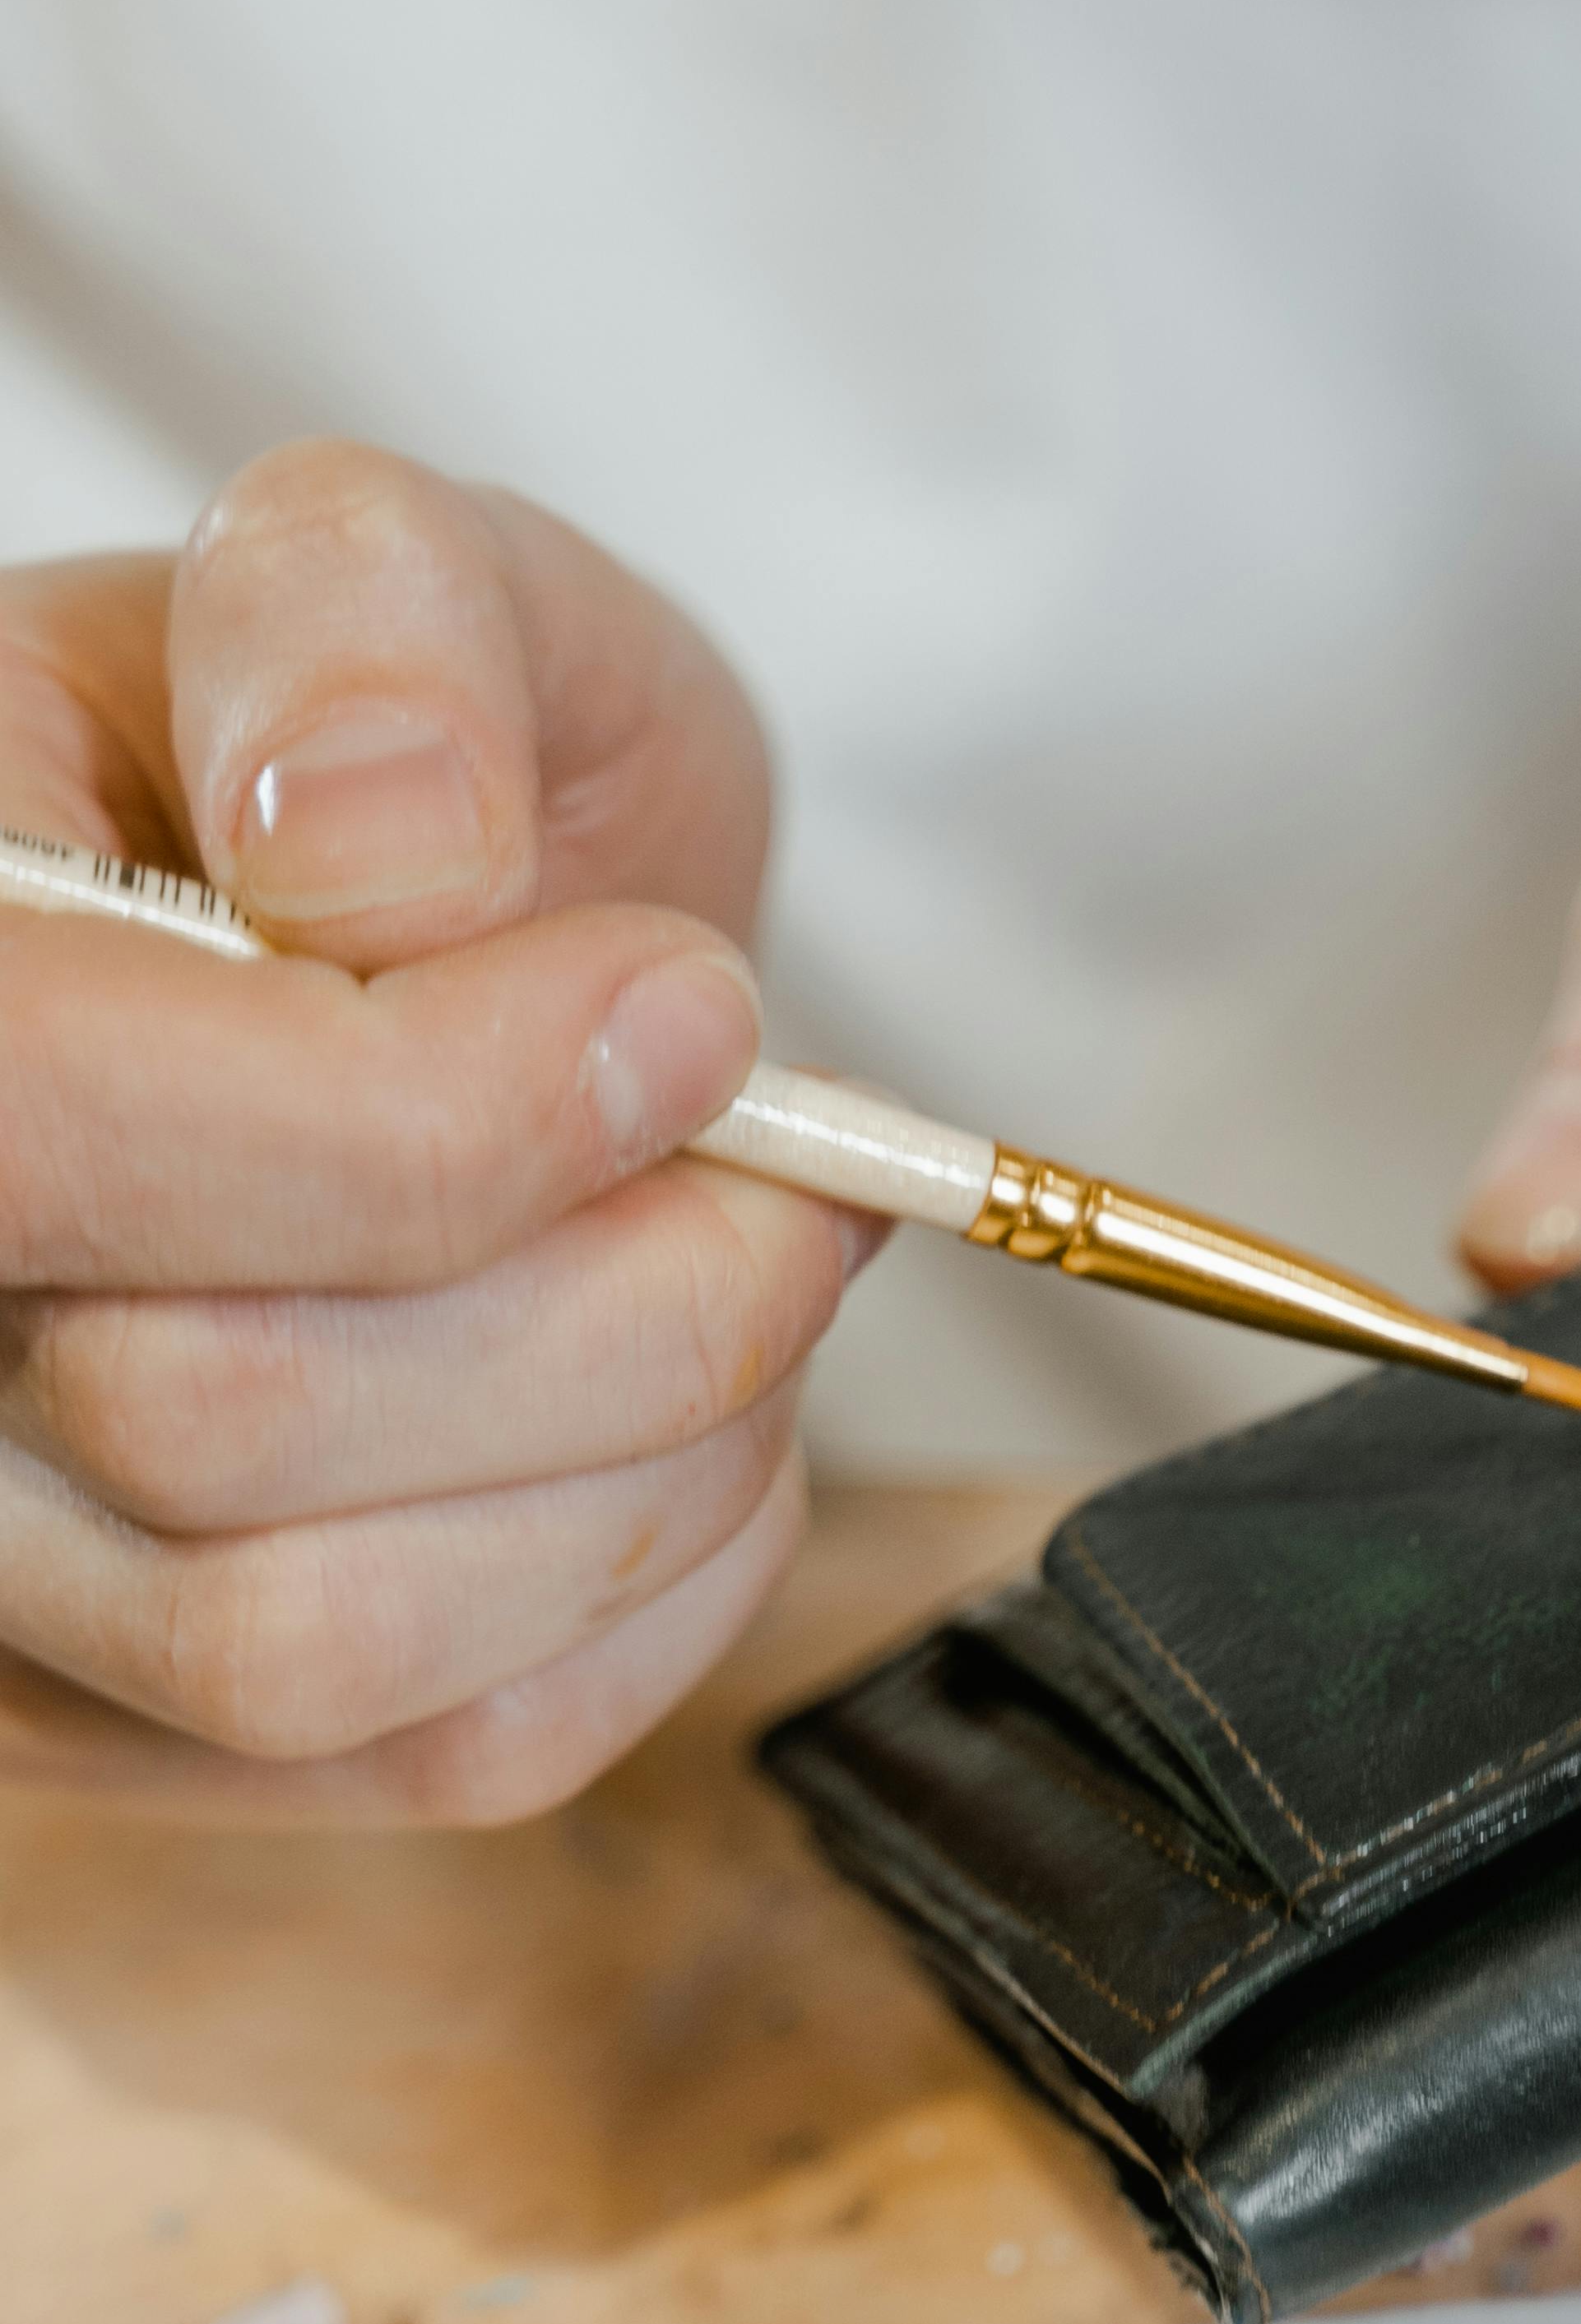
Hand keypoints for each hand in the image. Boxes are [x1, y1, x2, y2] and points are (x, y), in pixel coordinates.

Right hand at [0, 441, 851, 1816]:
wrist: (414, 950)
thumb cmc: (369, 767)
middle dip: (609, 1285)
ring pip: (325, 1647)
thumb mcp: (375, 571)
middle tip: (766, 1144)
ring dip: (648, 1455)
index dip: (429, 1114)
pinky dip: (650, 1591)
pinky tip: (680, 1414)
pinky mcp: (131, 1729)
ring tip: (730, 1264)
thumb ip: (371, 623)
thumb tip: (395, 852)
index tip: (686, 1009)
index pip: (60, 1127)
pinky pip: (442, 1753)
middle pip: (225, 1424)